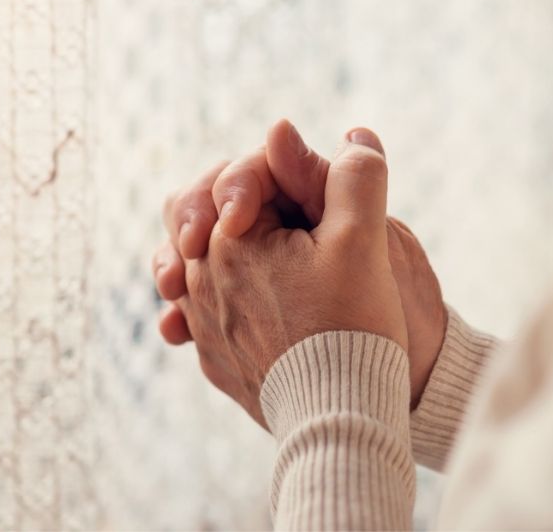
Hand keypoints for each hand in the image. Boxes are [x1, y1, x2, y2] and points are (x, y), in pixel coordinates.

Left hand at [177, 129, 406, 426]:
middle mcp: (199, 280)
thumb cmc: (353, 324)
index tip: (310, 199)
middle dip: (228, 203)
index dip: (277, 173)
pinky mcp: (215, 359)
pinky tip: (240, 307)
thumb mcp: (364, 239)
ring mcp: (202, 323)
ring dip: (214, 250)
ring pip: (188, 265)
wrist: (341, 417)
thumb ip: (355, 178)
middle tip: (258, 211)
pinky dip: (217, 299)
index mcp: (228, 240)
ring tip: (245, 252)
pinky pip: (197, 316)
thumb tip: (352, 135)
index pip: (236, 178)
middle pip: (191, 214)